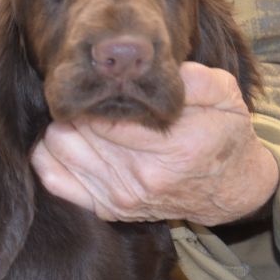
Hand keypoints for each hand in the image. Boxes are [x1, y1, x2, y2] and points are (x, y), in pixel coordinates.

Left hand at [30, 62, 277, 225]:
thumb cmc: (223, 135)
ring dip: (62, 128)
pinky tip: (69, 140)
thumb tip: (154, 69)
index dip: (94, 92)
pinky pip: (54, 180)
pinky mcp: (107, 209)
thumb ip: (195, 79)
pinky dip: (51, 156)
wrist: (229, 188)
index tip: (98, 80)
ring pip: (58, 150)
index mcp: (174, 147)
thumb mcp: (226, 97)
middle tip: (86, 96)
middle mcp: (143, 177)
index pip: (107, 115)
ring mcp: (121, 197)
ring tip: (81, 116)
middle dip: (76, 108)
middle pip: (75, 130)